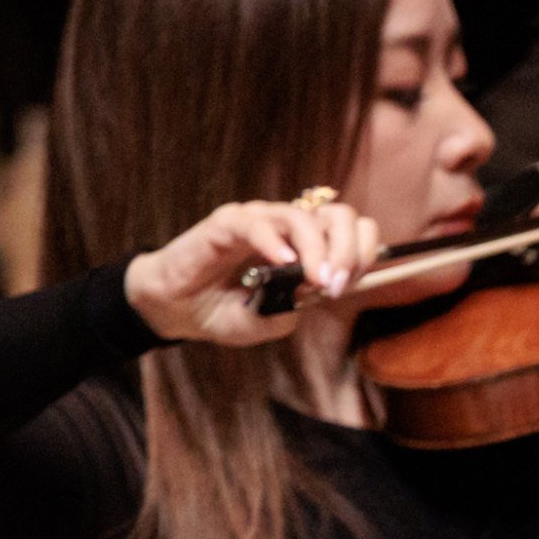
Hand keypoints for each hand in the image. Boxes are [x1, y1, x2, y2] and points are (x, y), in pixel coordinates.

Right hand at [123, 195, 378, 347]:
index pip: (349, 230)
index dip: (360, 252)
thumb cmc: (225, 311)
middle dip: (348, 249)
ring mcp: (257, 223)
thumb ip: (296, 307)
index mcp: (305, 248)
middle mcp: (286, 229)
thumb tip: (316, 292)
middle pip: (337, 216)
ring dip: (317, 249)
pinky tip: (284, 264)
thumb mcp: (271, 322)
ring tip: (317, 279)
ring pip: (300, 217)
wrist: (177, 310)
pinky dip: (274, 243)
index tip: (348, 283)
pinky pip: (256, 224)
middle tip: (336, 284)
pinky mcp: (226, 224)